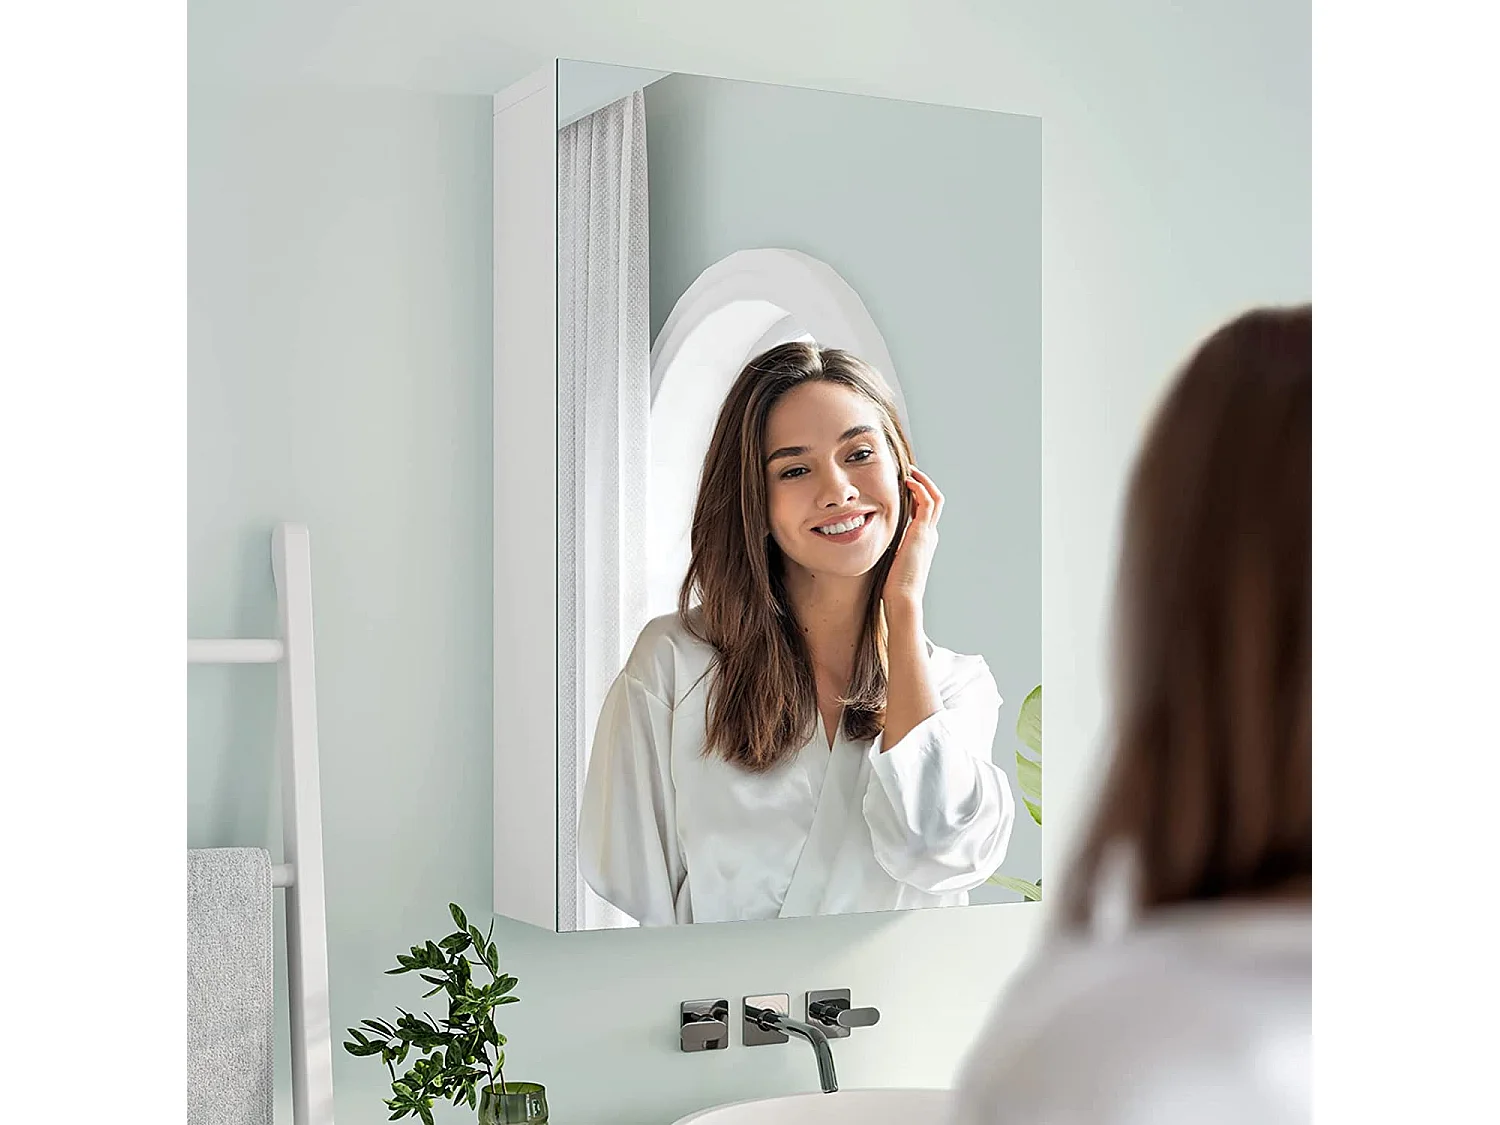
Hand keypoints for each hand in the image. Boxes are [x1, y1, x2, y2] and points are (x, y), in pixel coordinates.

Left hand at [881, 466, 943, 615]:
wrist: (903, 598)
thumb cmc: (894, 587)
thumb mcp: (891, 562)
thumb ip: (888, 550)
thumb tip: (874, 545)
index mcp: (922, 542)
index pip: (924, 512)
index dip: (916, 497)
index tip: (904, 486)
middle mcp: (929, 535)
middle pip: (934, 501)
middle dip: (923, 484)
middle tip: (909, 472)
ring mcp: (928, 533)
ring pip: (935, 498)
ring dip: (924, 482)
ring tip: (910, 471)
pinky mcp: (922, 532)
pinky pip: (927, 502)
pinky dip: (921, 488)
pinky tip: (908, 481)